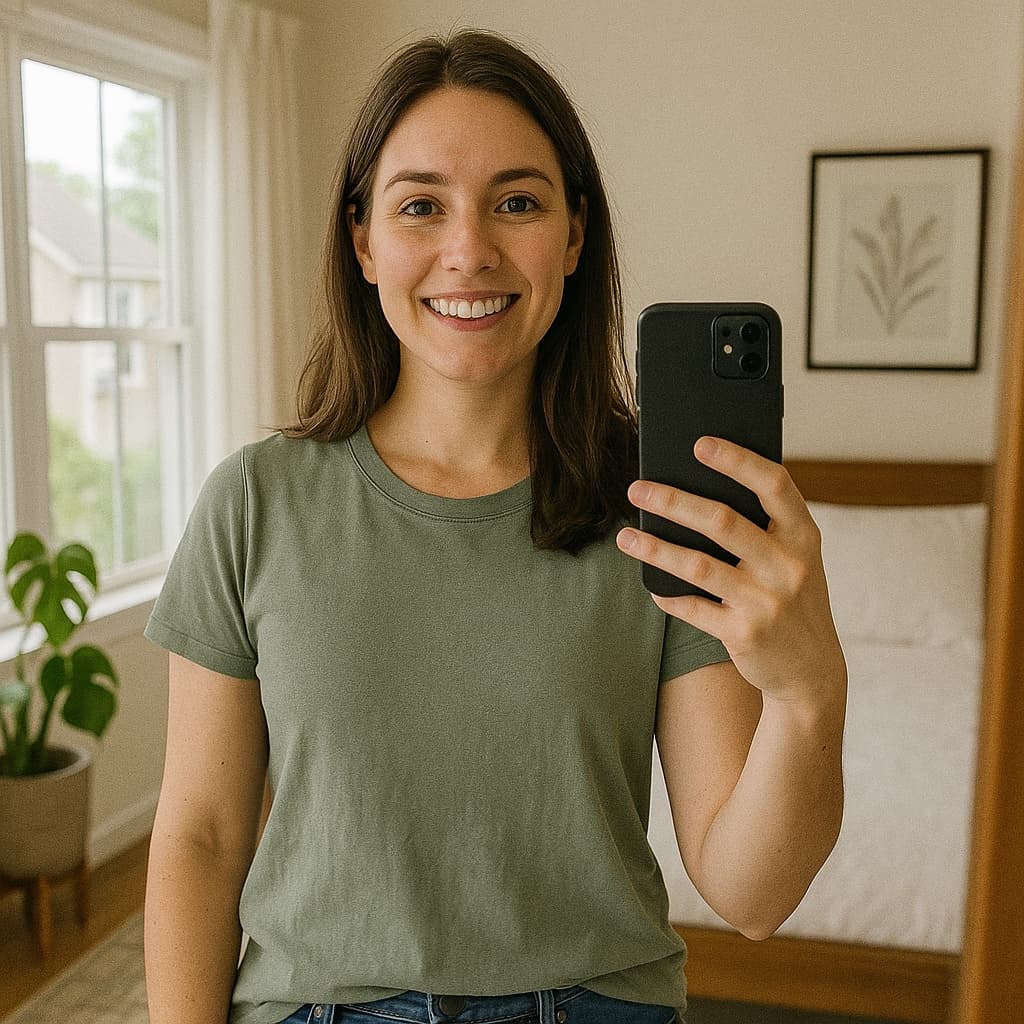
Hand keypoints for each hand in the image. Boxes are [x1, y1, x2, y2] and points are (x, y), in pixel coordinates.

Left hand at [616, 436, 845, 705]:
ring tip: (625, 536)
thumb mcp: (795, 559)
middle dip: (674, 502)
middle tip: (637, 488)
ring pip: (699, 566)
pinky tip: (651, 587)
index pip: (774, 485)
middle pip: (723, 522)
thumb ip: (764, 527)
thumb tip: (695, 488)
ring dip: (655, 549)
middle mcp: (790, 565)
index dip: (738, 461)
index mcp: (804, 535)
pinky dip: (669, 596)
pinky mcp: (745, 634)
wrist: (812, 670)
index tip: (699, 444)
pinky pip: (694, 608)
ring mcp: (768, 602)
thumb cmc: (792, 598)